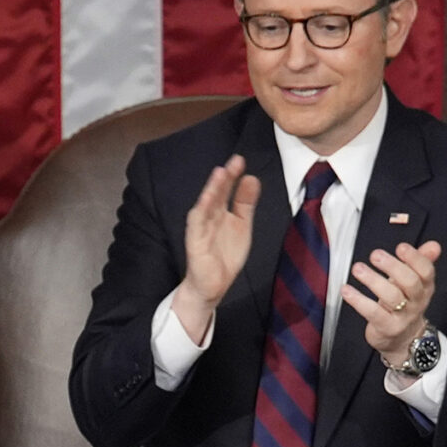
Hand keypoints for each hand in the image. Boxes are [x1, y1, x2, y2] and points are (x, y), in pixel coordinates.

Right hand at [171, 156, 262, 345]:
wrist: (213, 286)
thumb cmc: (224, 255)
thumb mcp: (242, 225)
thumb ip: (245, 203)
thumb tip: (251, 178)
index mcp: (221, 212)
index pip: (226, 190)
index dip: (233, 175)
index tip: (240, 160)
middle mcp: (210, 217)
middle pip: (215, 194)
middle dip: (224, 178)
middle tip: (234, 162)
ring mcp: (201, 229)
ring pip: (205, 206)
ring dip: (211, 189)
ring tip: (220, 174)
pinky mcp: (195, 243)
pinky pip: (196, 225)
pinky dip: (200, 212)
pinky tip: (206, 200)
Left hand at [342, 239, 442, 366]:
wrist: (404, 341)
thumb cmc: (405, 305)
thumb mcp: (414, 283)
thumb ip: (421, 262)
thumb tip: (434, 245)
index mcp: (425, 287)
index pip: (426, 271)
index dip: (415, 258)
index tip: (401, 247)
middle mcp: (417, 301)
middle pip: (410, 282)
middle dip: (393, 267)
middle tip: (375, 255)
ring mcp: (403, 316)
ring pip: (391, 297)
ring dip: (373, 280)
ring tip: (357, 268)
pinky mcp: (387, 327)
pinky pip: (373, 313)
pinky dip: (358, 300)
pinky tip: (346, 290)